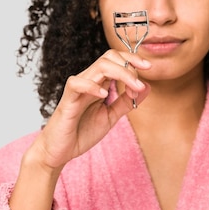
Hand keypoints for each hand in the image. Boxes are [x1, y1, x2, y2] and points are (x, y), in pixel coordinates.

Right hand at [26, 50, 150, 171]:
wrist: (60, 152)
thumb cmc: (81, 132)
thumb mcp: (110, 116)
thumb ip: (126, 102)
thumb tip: (147, 87)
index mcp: (99, 83)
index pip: (116, 59)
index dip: (132, 59)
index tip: (149, 67)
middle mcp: (89, 81)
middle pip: (109, 57)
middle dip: (129, 63)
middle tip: (142, 80)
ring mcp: (78, 88)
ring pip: (99, 66)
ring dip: (121, 74)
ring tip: (133, 89)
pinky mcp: (67, 100)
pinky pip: (77, 84)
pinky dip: (93, 86)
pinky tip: (105, 95)